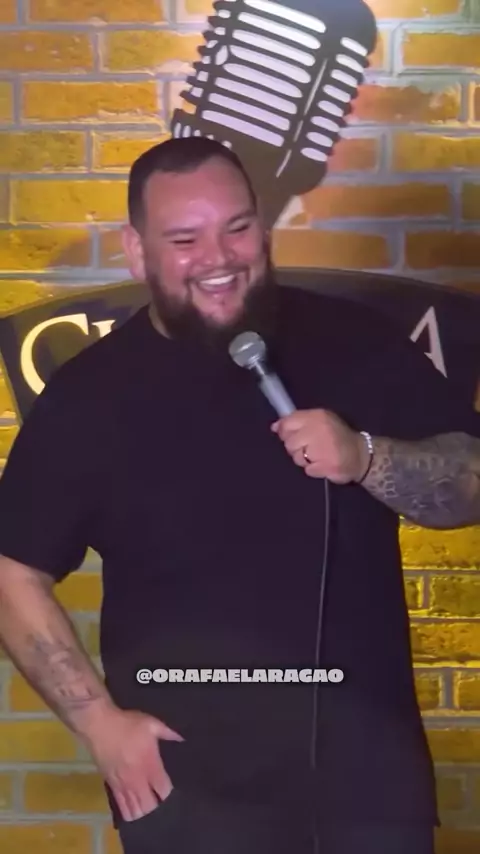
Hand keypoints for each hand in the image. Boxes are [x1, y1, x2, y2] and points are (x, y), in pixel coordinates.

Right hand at [81, 703, 183, 821]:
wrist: (99, 726)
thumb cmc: (127, 724)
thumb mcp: (151, 724)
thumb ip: (168, 733)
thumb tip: (183, 739)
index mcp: (150, 765)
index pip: (164, 790)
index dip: (169, 792)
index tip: (170, 787)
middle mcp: (137, 780)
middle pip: (150, 806)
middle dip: (156, 805)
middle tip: (159, 798)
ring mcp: (123, 785)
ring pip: (135, 810)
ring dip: (143, 810)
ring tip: (147, 805)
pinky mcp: (111, 786)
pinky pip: (121, 806)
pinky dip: (128, 811)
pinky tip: (133, 810)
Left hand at [271, 409, 368, 483]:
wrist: (360, 454)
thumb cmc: (337, 436)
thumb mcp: (321, 421)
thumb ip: (298, 421)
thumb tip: (275, 427)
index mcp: (317, 416)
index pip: (288, 423)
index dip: (285, 432)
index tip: (291, 436)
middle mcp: (319, 430)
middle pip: (290, 443)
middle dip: (295, 448)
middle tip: (308, 449)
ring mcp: (323, 449)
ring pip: (297, 457)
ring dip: (304, 460)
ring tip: (317, 457)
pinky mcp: (326, 466)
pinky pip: (308, 470)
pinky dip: (313, 470)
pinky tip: (323, 464)